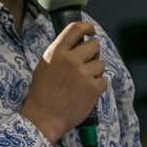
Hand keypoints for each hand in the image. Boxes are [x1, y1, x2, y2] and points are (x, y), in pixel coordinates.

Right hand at [20, 21, 107, 143]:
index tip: (91, 32)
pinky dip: (97, 87)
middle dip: (93, 54)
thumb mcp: (45, 66)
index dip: (88, 28)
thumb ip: (61, 53)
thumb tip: (78, 44)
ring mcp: (83, 74)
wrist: (43, 118)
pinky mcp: (93, 88)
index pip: (76, 28)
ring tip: (81, 84)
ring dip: (95, 73)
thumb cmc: (42, 94)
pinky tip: (85, 94)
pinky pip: (103, 81)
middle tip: (86, 66)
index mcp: (56, 52)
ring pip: (100, 64)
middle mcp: (71, 60)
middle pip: (94, 46)